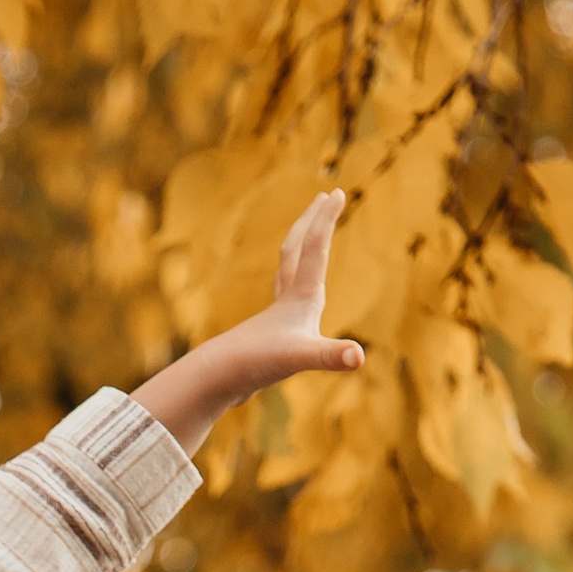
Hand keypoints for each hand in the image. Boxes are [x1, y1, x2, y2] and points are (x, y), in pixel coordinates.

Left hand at [133, 189, 365, 456]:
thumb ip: (331, 357)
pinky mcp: (266, 335)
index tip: (339, 191)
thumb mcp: (300, 359)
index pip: (315, 247)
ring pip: (286, 272)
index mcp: (299, 297)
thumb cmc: (256, 364)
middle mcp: (286, 301)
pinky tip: (291, 304)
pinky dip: (289, 288)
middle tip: (325, 197)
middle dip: (312, 221)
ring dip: (298, 250)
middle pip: (297, 248)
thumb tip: (357, 358)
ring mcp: (274, 317)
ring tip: (306, 239)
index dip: (327, 219)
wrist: (215, 380)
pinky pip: (281, 302)